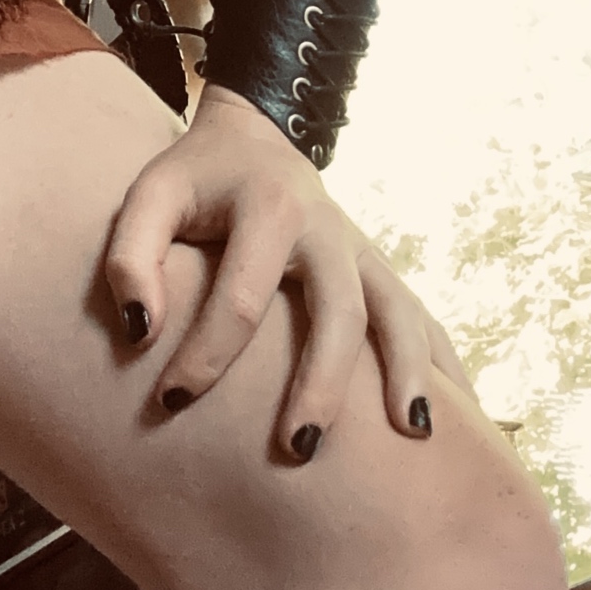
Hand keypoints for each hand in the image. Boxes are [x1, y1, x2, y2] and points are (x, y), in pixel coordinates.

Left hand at [104, 84, 473, 458]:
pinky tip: (460, 417)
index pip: (242, 297)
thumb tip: (139, 331)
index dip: (206, 354)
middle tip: (298, 451)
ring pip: (396, 313)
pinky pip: (419, 317)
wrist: (252, 138)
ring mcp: (361, 249)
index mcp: (269, 206)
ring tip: (410, 436)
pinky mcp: (377, 268)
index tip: (172, 400)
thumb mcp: (148, 198)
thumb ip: (130, 256)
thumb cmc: (192, 179)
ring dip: (407, 373)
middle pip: (338, 311)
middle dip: (321, 384)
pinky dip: (442, 364)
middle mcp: (327, 228)